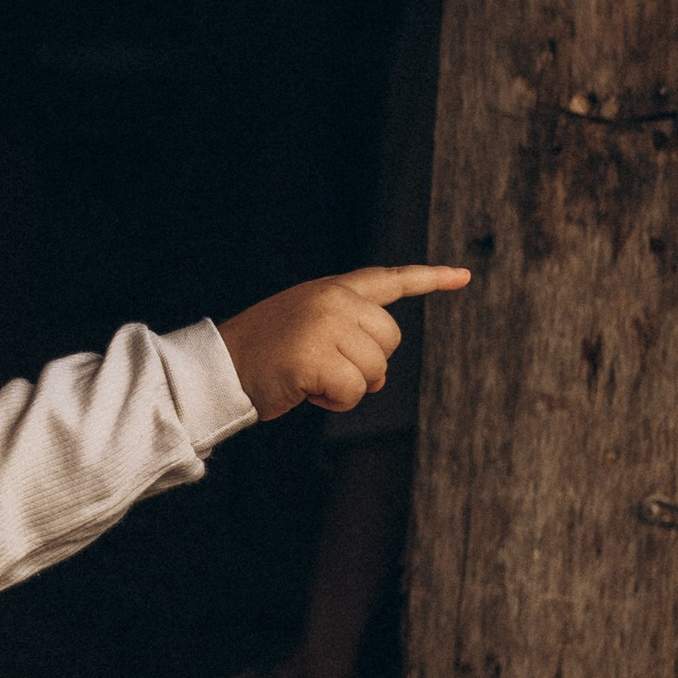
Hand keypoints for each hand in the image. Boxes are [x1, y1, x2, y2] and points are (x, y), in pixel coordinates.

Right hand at [217, 263, 470, 421]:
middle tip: (325, 369)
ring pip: (375, 368)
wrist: (215, 369)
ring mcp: (324, 325)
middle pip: (390, 338)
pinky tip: (308, 392)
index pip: (388, 280)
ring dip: (348, 386)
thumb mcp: (307, 333)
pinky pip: (355, 391)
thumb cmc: (260, 358)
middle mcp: (332, 300)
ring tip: (309, 378)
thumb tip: (380, 376)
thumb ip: (348, 339)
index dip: (428, 279)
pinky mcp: (316, 356)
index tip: (462, 276)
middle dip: (367, 363)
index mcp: (329, 290)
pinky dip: (336, 401)